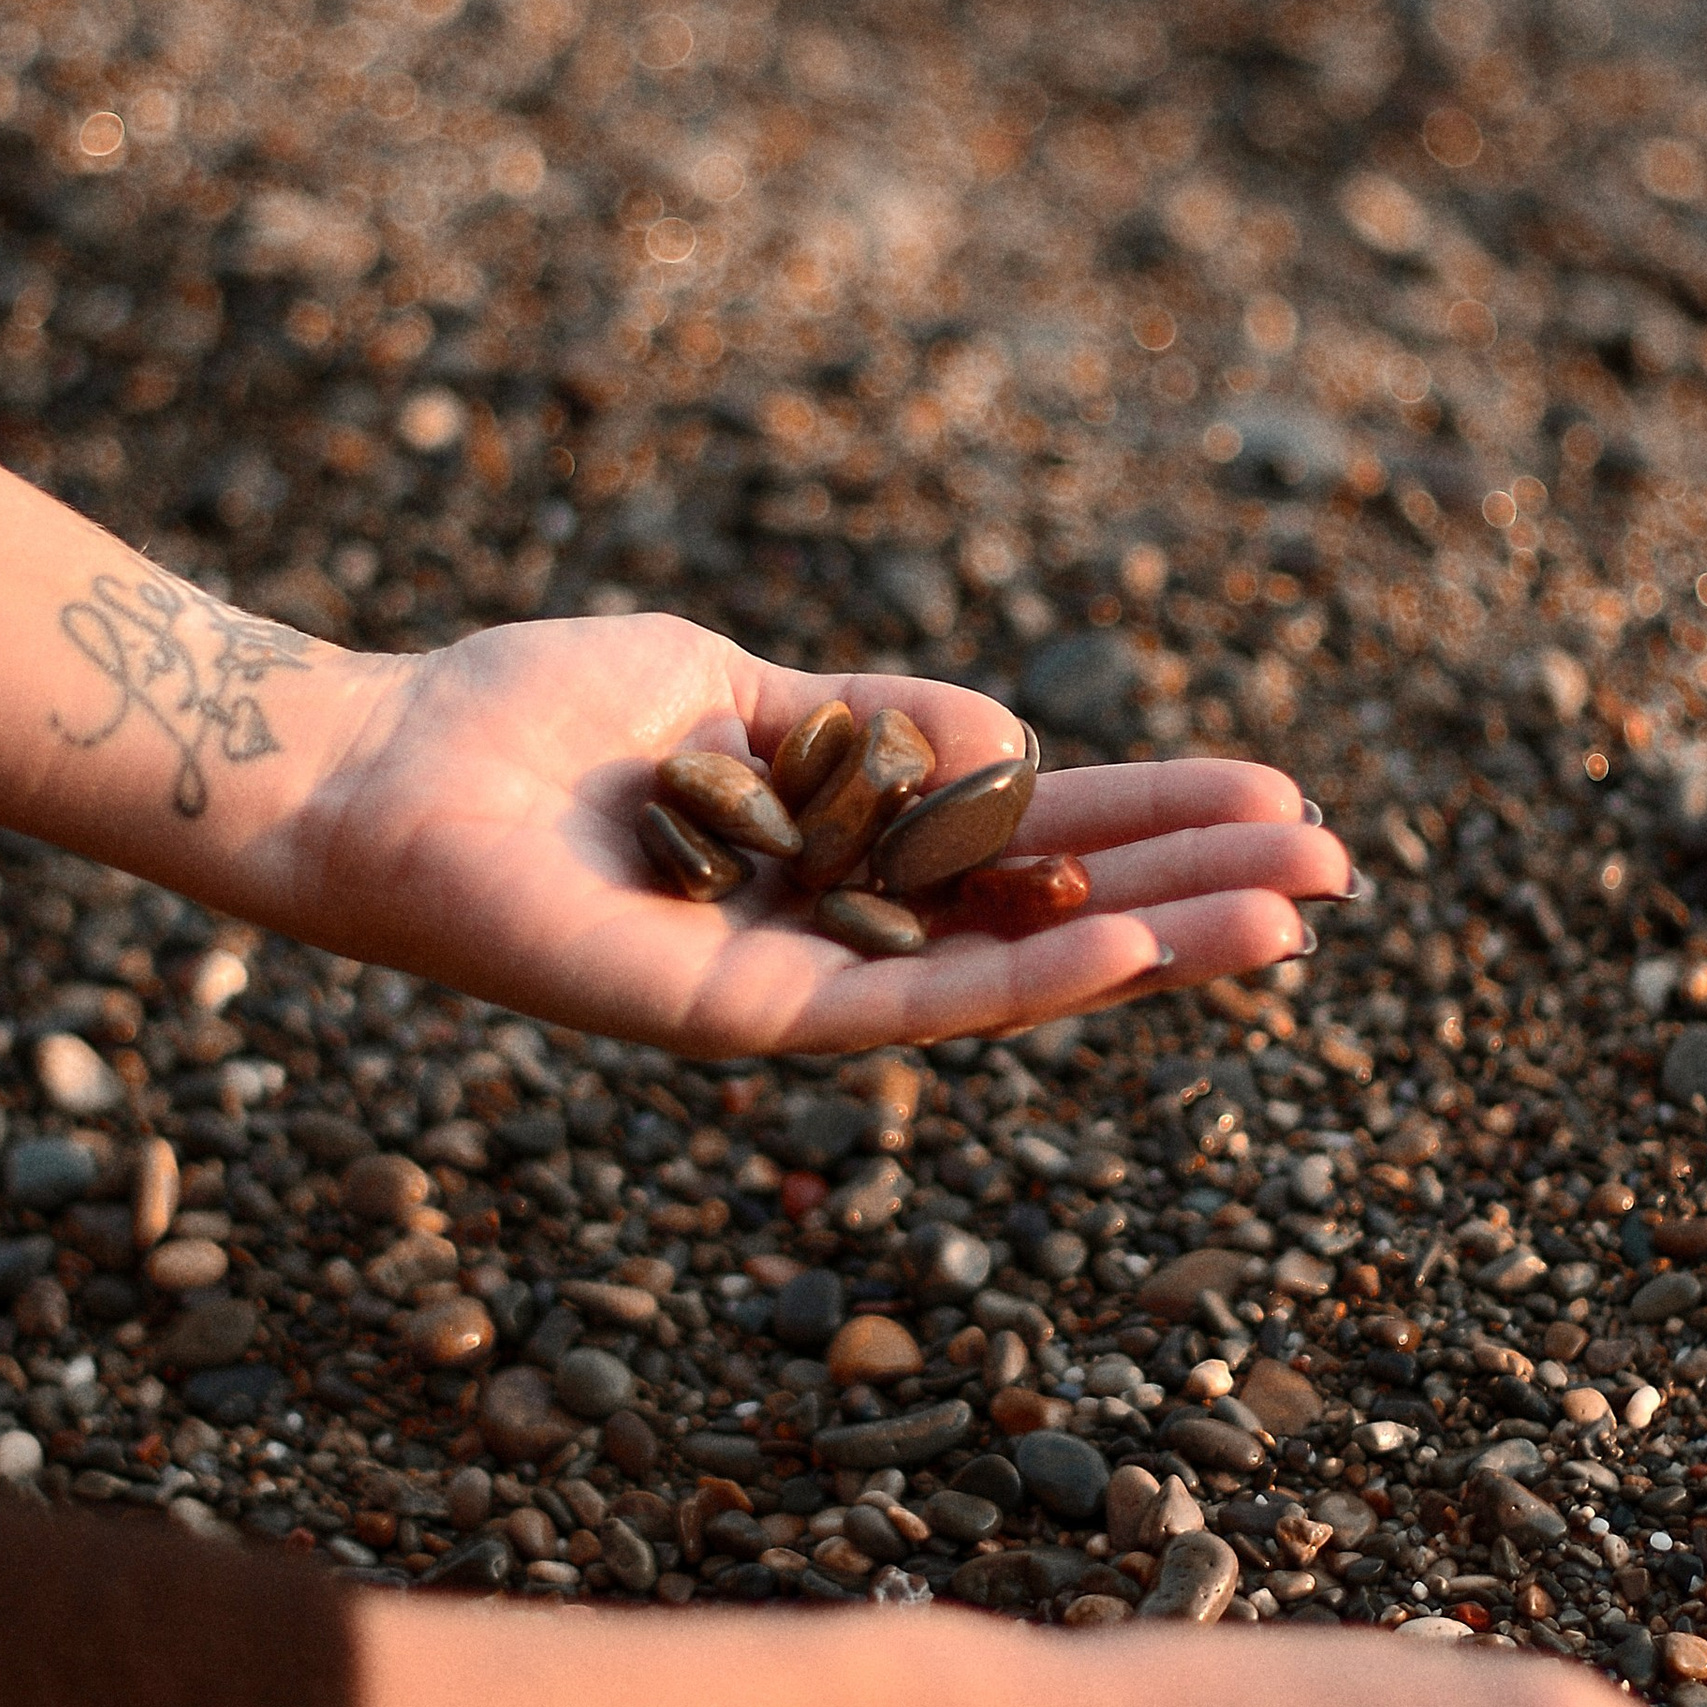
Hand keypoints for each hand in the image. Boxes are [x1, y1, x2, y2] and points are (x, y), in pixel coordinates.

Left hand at [290, 611, 1350, 1050]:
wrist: (368, 769)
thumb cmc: (523, 717)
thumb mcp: (734, 686)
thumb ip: (872, 721)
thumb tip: (1016, 741)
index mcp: (835, 854)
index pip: (1025, 849)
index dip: (1147, 826)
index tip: (1270, 800)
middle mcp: (829, 934)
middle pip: (1044, 917)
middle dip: (1189, 890)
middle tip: (1337, 868)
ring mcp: (789, 989)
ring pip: (1004, 973)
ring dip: (1152, 947)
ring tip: (1290, 915)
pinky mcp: (732, 1021)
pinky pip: (902, 1005)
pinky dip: (1022, 981)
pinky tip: (1132, 954)